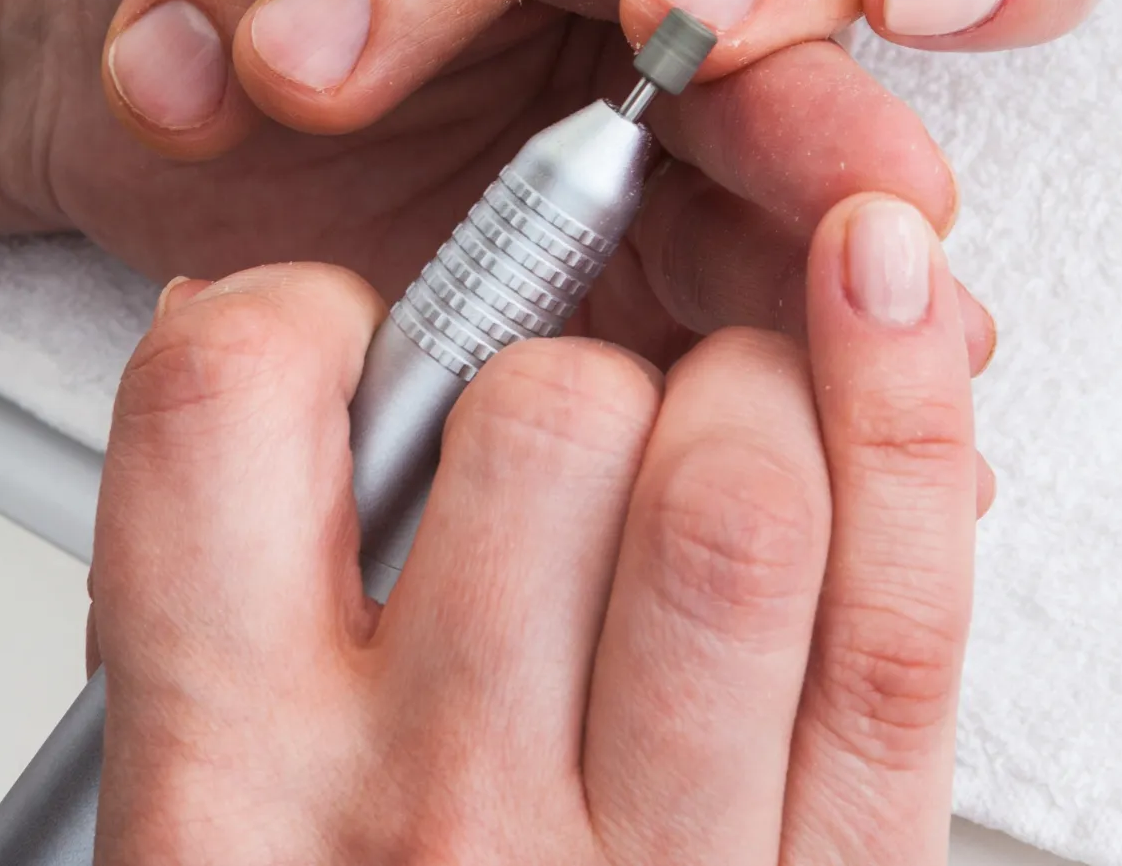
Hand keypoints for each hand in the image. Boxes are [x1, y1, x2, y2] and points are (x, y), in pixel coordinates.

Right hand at [93, 194, 982, 863]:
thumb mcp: (209, 836)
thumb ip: (229, 597)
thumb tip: (260, 349)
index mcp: (230, 792)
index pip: (225, 407)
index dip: (301, 320)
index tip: (359, 346)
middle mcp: (439, 825)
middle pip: (544, 419)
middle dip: (575, 376)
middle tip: (565, 446)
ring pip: (736, 492)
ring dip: (753, 397)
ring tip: (720, 434)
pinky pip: (899, 619)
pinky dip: (911, 423)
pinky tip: (891, 308)